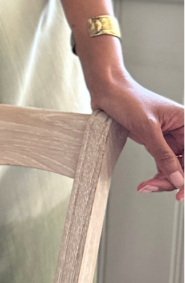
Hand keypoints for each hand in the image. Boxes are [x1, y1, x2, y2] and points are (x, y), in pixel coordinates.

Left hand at [89, 72, 183, 201]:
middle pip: (184, 164)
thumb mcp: (146, 128)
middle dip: (172, 180)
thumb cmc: (127, 99)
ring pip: (174, 168)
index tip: (180, 193)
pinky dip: (157, 175)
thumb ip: (163, 154)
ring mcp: (169, 138)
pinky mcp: (156, 142)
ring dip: (163, 180)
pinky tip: (146, 183)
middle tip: (151, 187)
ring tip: (145, 187)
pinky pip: (163, 164)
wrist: (106, 90)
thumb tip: (179, 179)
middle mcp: (182, 131)